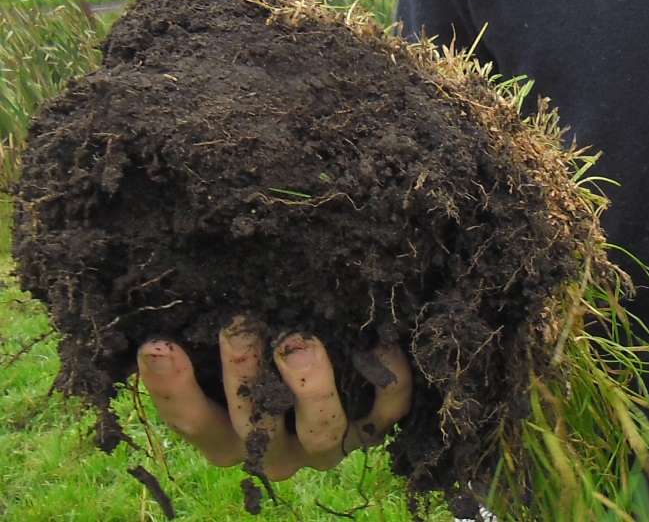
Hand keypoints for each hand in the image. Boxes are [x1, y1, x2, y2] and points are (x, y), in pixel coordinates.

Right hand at [136, 317, 412, 479]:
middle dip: (243, 377)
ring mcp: (326, 446)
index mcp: (229, 437)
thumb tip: (167, 299)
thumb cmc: (265, 350)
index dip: (171, 389)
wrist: (338, 371)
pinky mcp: (373, 431)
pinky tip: (382, 344)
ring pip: (320, 429)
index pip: (191, 422)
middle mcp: (276, 451)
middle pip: (255, 428)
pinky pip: (386, 413)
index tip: (157, 344)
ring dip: (311, 387)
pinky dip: (388, 381)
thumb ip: (204, 335)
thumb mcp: (230, 347)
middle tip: (239, 327)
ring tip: (300, 342)